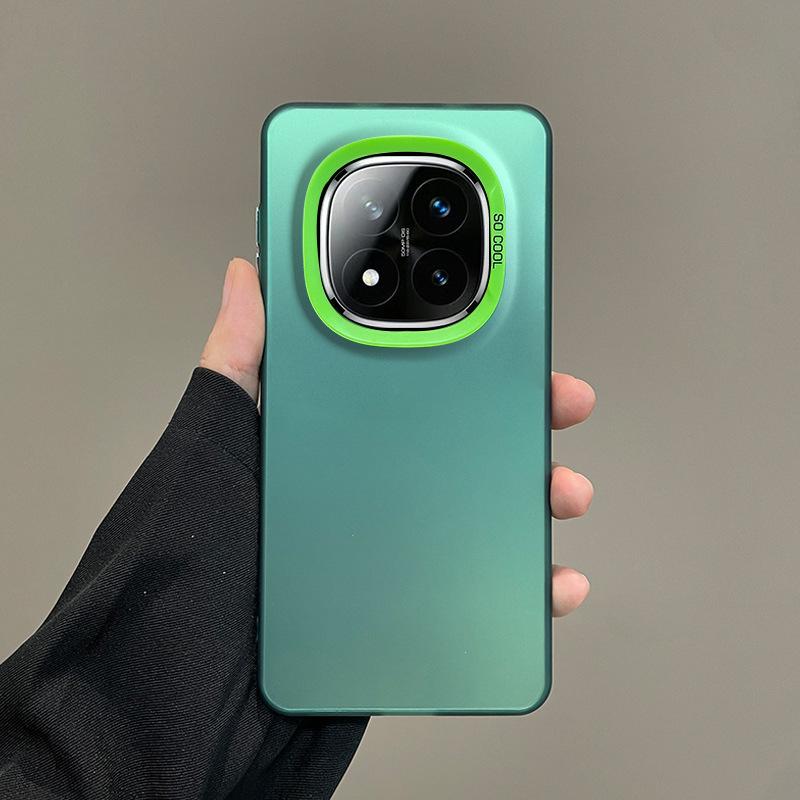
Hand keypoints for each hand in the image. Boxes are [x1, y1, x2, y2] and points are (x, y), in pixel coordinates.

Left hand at [201, 258, 594, 617]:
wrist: (178, 692)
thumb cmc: (183, 565)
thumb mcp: (210, 450)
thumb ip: (233, 367)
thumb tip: (246, 279)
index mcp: (330, 444)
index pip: (412, 386)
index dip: (468, 360)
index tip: (514, 344)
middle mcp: (366, 492)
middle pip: (461, 446)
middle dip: (520, 425)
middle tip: (558, 411)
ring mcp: (389, 551)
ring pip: (482, 515)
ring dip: (536, 501)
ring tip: (562, 495)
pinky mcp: (404, 610)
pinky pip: (479, 593)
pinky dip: (527, 588)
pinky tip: (551, 581)